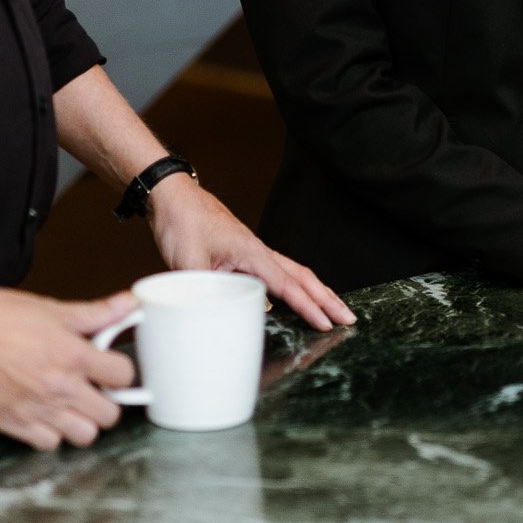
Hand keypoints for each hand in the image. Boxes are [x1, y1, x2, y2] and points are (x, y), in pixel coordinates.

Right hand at [0, 284, 137, 450]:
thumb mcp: (50, 309)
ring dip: (82, 420)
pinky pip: (48, 444)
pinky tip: (44, 411)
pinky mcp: (12, 425)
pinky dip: (51, 433)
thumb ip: (94, 313)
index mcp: (72, 355)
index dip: (120, 370)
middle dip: (106, 400)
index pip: (123, 375)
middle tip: (93, 386)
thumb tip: (127, 304)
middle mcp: (58, 388)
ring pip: (84, 436)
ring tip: (70, 401)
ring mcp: (36, 410)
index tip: (110, 366)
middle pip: (110, 415)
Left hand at [147, 175, 354, 329]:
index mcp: (252, 252)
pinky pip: (279, 272)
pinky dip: (295, 285)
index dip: (308, 308)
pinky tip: (294, 296)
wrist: (173, 196)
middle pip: (303, 277)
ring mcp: (253, 251)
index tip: (327, 326)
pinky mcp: (244, 253)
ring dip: (316, 291)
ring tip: (334, 309)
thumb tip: (210, 318)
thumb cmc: (183, 222)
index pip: (288, 285)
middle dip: (327, 299)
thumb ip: (203, 291)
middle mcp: (259, 251)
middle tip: (349, 319)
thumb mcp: (187, 261)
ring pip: (294, 273)